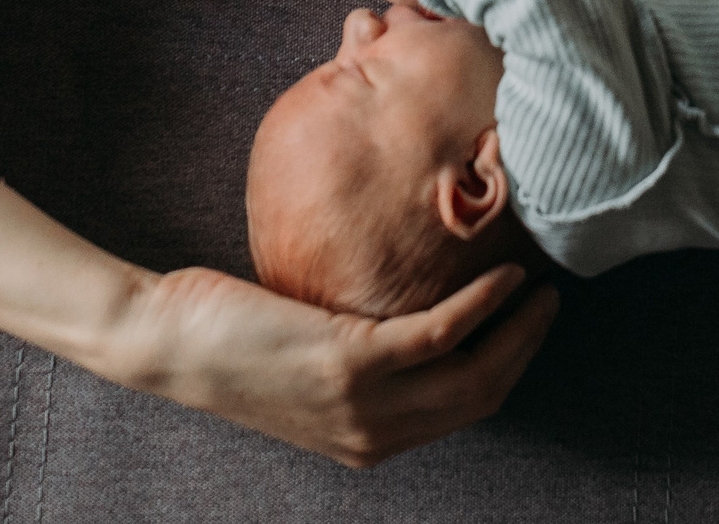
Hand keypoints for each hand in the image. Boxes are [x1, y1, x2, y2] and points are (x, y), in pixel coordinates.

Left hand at [113, 262, 558, 467]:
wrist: (166, 343)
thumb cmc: (228, 345)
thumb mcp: (308, 375)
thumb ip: (362, 366)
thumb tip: (409, 319)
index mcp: (367, 443)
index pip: (462, 414)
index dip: (507, 369)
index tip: (528, 325)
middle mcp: (372, 434)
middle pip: (482, 396)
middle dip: (527, 349)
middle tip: (552, 300)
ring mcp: (364, 403)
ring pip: (475, 372)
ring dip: (520, 326)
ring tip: (537, 284)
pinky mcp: (352, 361)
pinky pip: (443, 333)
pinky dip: (483, 304)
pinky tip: (502, 276)